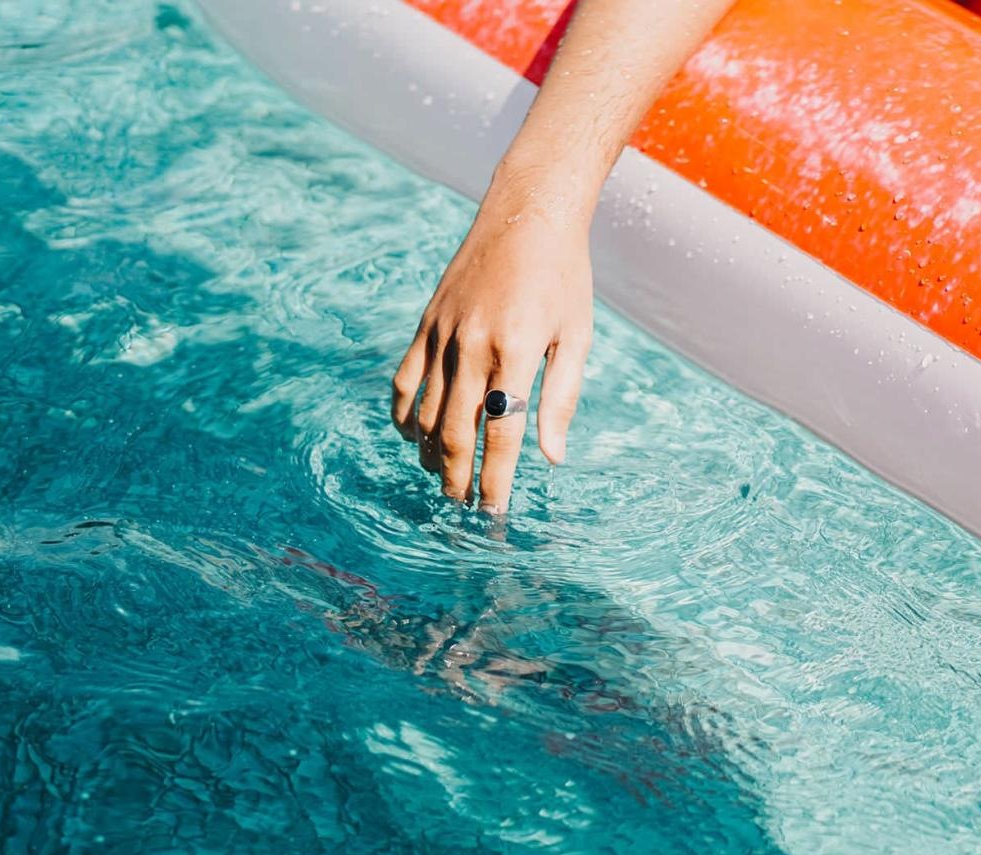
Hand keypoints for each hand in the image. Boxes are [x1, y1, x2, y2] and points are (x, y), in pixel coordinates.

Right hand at [390, 193, 593, 513]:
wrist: (527, 213)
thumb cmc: (564, 278)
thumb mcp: (577, 337)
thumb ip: (562, 398)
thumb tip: (551, 458)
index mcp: (518, 351)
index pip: (501, 433)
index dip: (495, 481)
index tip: (493, 515)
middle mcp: (474, 344)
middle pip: (455, 431)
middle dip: (458, 478)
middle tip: (463, 507)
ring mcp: (444, 333)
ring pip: (425, 411)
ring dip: (431, 454)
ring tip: (443, 480)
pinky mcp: (427, 322)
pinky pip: (405, 379)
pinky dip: (403, 414)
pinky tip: (413, 437)